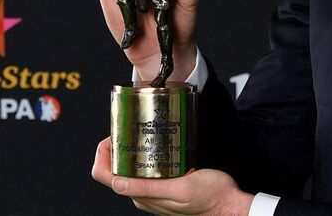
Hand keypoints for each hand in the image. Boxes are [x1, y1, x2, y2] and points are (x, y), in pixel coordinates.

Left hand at [91, 137, 251, 214]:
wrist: (228, 205)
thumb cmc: (210, 197)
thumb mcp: (180, 188)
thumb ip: (148, 189)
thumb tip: (116, 183)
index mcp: (142, 197)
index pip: (106, 176)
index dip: (102, 154)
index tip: (111, 136)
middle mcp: (144, 196)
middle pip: (115, 169)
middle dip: (115, 147)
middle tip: (125, 127)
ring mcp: (153, 192)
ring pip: (129, 169)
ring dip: (128, 150)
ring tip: (137, 132)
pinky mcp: (164, 186)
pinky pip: (145, 171)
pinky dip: (142, 156)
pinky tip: (154, 144)